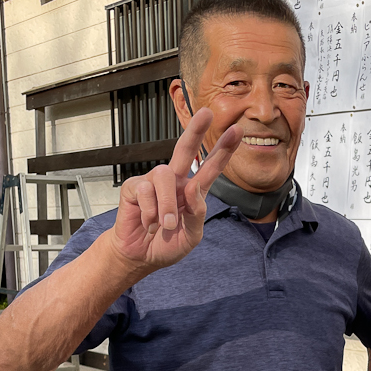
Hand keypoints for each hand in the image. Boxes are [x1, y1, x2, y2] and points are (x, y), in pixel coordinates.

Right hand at [108, 108, 242, 272]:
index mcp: (192, 192)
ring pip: (164, 176)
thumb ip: (197, 215)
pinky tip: (147, 223)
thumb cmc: (166, 244)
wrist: (140, 257)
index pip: (210, 168)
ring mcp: (153, 183)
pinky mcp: (133, 187)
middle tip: (206, 113)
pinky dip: (149, 212)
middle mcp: (174, 183)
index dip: (223, 151)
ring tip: (164, 225)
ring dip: (166, 205)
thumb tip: (195, 190)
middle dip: (195, 131)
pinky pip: (144, 190)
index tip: (236, 131)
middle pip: (184, 150)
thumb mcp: (191, 236)